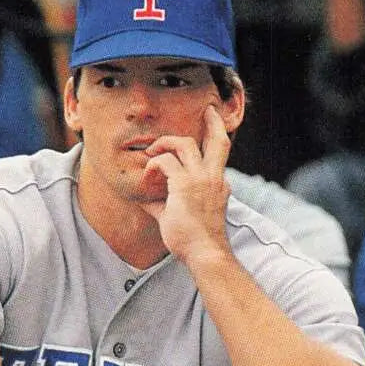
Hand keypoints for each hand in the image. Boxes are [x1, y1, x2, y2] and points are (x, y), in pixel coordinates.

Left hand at [140, 105, 231, 265]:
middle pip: (218, 140)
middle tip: (207, 110)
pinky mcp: (185, 185)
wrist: (205, 254)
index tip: (213, 124)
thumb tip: (145, 201)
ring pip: (185, 144)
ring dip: (165, 143)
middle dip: (212, 121)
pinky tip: (147, 176)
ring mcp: (201, 180)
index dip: (216, 137)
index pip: (219, 155)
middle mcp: (214, 178)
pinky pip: (165, 163)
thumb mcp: (180, 218)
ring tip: (152, 152)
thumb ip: (163, 205)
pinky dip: (153, 166)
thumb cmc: (195, 243)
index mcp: (218, 185)